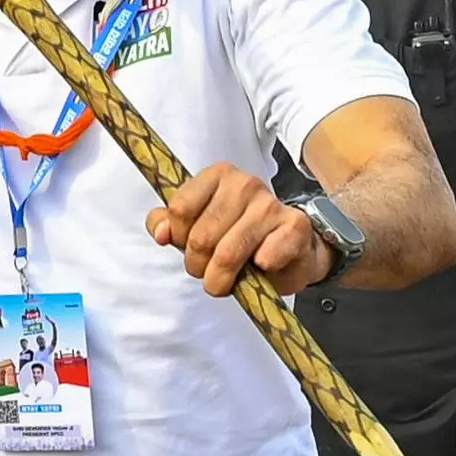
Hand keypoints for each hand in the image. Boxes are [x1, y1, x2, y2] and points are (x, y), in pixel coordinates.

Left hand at [150, 163, 326, 294]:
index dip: (180, 238)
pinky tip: (261, 267)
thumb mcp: (198, 226)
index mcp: (217, 175)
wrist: (291, 251)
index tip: (189, 246)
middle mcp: (245, 183)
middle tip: (209, 271)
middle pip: (200, 238)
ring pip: (227, 255)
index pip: (179, 210)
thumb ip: (170, 224)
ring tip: (228, 279)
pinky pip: (265, 259)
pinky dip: (258, 273)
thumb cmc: (240, 237)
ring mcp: (271, 204)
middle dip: (199, 267)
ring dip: (223, 279)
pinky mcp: (294, 226)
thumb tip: (161, 233)